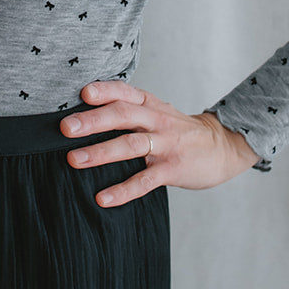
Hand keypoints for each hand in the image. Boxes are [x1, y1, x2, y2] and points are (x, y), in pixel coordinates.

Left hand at [60, 79, 260, 206]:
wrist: (223, 146)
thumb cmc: (178, 129)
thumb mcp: (157, 111)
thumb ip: (127, 109)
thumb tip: (81, 115)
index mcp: (150, 104)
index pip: (124, 92)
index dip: (103, 90)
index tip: (81, 93)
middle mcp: (157, 120)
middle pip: (122, 115)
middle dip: (92, 121)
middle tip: (65, 128)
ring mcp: (166, 144)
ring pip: (130, 145)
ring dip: (101, 152)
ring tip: (74, 160)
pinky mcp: (173, 169)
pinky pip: (145, 181)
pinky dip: (123, 190)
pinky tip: (103, 198)